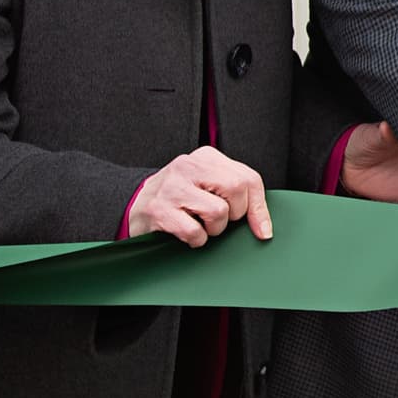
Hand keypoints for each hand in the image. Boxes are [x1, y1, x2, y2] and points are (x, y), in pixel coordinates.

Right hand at [123, 147, 273, 246]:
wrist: (133, 203)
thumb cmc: (178, 197)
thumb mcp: (207, 185)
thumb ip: (235, 194)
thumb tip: (263, 228)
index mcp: (206, 157)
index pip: (248, 178)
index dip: (259, 208)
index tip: (262, 231)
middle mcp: (189, 166)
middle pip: (236, 188)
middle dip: (234, 214)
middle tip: (219, 220)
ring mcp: (172, 187)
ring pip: (218, 212)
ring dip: (213, 229)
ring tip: (200, 225)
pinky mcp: (159, 210)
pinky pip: (195, 232)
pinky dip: (196, 240)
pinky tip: (186, 233)